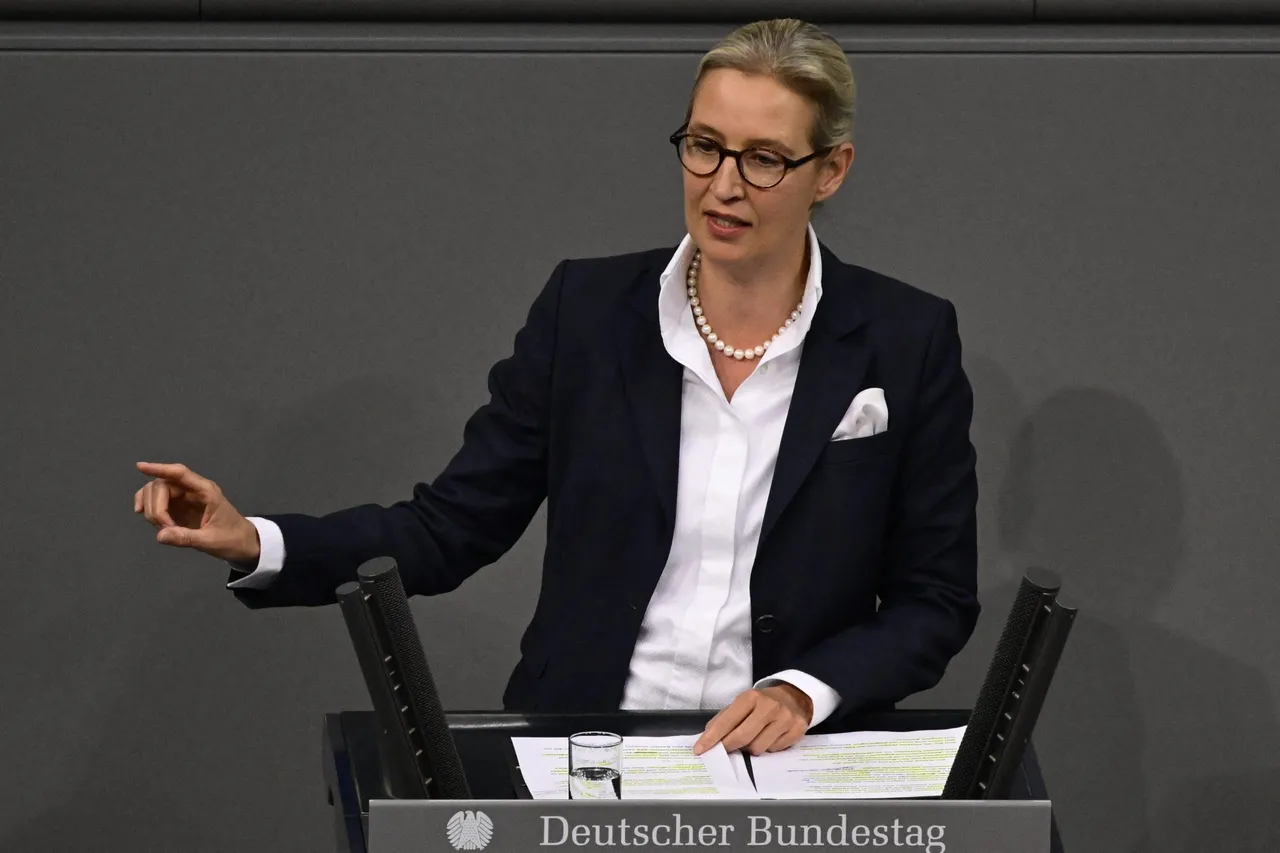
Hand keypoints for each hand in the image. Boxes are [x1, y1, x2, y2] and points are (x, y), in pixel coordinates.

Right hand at [133, 461, 259, 563]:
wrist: (242, 544)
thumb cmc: (232, 539)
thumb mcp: (211, 541)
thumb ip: (186, 537)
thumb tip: (160, 536)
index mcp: (206, 491)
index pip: (180, 473)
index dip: (159, 468)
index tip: (140, 467)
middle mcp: (193, 490)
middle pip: (162, 485)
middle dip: (156, 506)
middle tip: (165, 528)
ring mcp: (184, 498)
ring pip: (156, 492)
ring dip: (152, 509)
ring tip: (164, 528)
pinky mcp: (178, 508)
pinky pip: (157, 501)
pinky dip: (148, 507)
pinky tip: (143, 515)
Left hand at [693, 684, 813, 756]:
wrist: (794, 698)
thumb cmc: (762, 703)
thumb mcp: (742, 703)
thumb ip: (725, 718)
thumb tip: (707, 736)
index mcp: (752, 697)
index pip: (728, 721)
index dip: (712, 737)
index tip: (700, 749)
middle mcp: (770, 706)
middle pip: (743, 737)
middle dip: (729, 747)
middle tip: (724, 751)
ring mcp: (786, 719)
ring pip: (759, 748)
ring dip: (751, 748)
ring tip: (754, 738)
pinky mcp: (798, 730)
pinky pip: (774, 750)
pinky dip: (768, 748)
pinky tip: (770, 738)